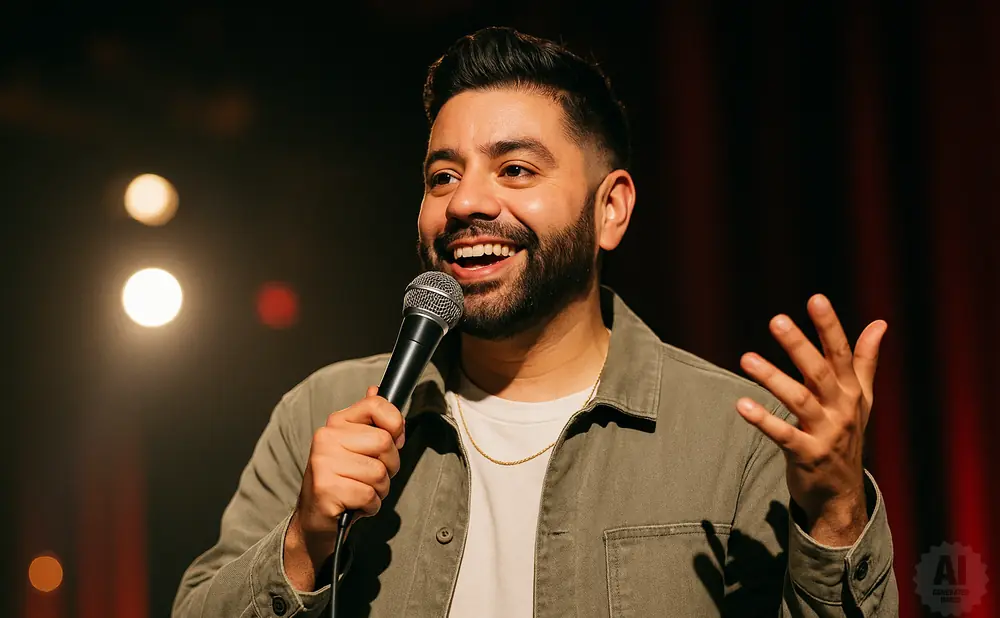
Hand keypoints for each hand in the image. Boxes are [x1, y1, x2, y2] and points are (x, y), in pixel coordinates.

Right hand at [284, 386, 404, 590]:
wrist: (315, 520)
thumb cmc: (342, 481)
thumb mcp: (356, 447)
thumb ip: (370, 421)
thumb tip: (376, 389)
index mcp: (337, 422)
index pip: (376, 404)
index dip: (395, 424)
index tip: (394, 439)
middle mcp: (327, 438)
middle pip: (385, 442)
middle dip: (390, 466)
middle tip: (373, 476)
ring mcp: (324, 463)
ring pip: (380, 473)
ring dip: (379, 490)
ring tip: (361, 491)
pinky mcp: (326, 489)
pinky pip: (369, 496)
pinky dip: (370, 506)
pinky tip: (355, 505)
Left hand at [735, 294, 886, 545]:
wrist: (842, 493)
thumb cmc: (847, 436)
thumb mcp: (861, 399)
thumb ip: (865, 360)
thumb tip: (879, 323)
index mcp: (851, 391)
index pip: (840, 352)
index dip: (829, 326)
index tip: (815, 299)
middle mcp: (841, 409)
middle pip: (819, 371)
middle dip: (799, 345)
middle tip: (776, 320)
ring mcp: (825, 433)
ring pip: (798, 400)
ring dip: (772, 378)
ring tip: (746, 359)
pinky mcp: (807, 455)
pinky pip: (783, 435)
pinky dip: (762, 420)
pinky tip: (741, 404)